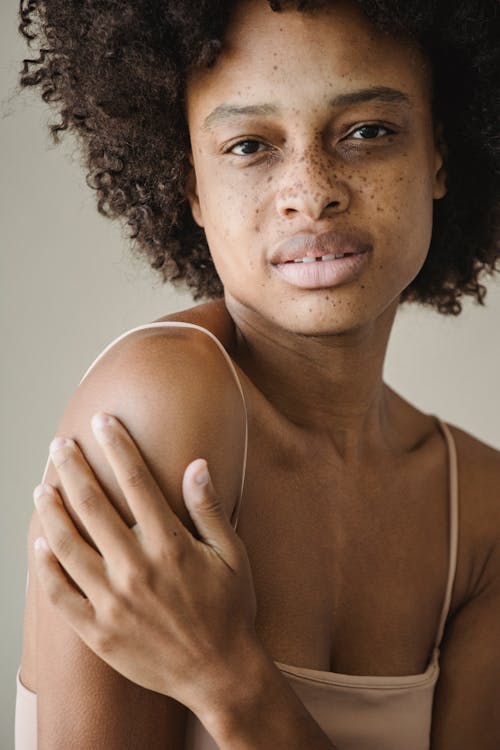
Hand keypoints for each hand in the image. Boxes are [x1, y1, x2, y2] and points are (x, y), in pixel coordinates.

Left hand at [32, 412, 257, 713]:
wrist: (220, 674)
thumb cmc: (231, 610)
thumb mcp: (233, 555)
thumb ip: (210, 509)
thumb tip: (197, 464)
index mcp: (170, 545)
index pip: (135, 481)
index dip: (117, 446)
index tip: (103, 422)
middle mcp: (136, 568)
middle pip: (92, 505)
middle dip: (73, 468)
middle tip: (61, 446)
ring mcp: (113, 602)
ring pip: (68, 545)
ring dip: (51, 511)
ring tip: (42, 487)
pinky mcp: (98, 632)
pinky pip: (61, 595)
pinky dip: (46, 567)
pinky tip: (41, 545)